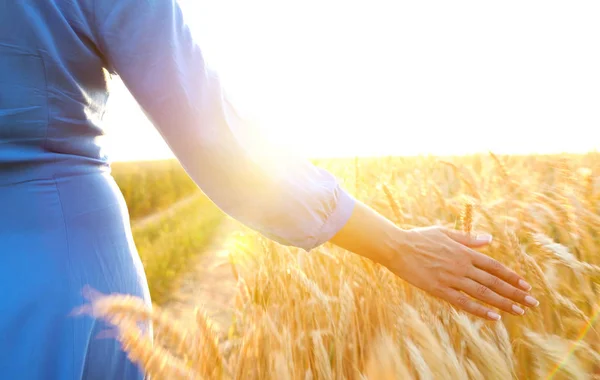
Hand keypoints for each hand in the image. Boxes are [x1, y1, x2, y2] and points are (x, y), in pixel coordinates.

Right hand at [388, 226, 537, 320]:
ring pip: (483, 293)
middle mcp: (462, 266)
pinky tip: (494, 317)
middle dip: (515, 293)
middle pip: (494, 282)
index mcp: (464, 252)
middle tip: (532, 302)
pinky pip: (463, 302)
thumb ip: (468, 238)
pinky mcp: (439, 289)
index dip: (512, 276)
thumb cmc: (419, 238)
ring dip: (504, 303)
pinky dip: (480, 310)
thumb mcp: (445, 232)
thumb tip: (489, 239)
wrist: (397, 247)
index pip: (494, 266)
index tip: (526, 285)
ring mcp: (451, 279)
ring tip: (520, 311)